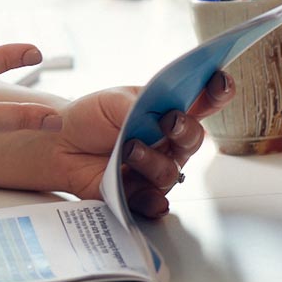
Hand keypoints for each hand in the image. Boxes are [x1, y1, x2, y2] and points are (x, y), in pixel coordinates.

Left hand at [51, 71, 233, 216]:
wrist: (61, 142)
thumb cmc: (91, 118)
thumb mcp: (113, 101)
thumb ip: (139, 106)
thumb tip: (162, 115)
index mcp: (168, 113)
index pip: (203, 102)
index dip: (216, 92)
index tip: (220, 81)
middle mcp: (169, 143)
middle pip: (193, 139)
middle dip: (186, 129)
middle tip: (170, 121)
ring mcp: (156, 169)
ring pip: (170, 170)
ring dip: (150, 159)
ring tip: (127, 148)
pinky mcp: (139, 192)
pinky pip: (153, 201)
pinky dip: (151, 200)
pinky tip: (144, 193)